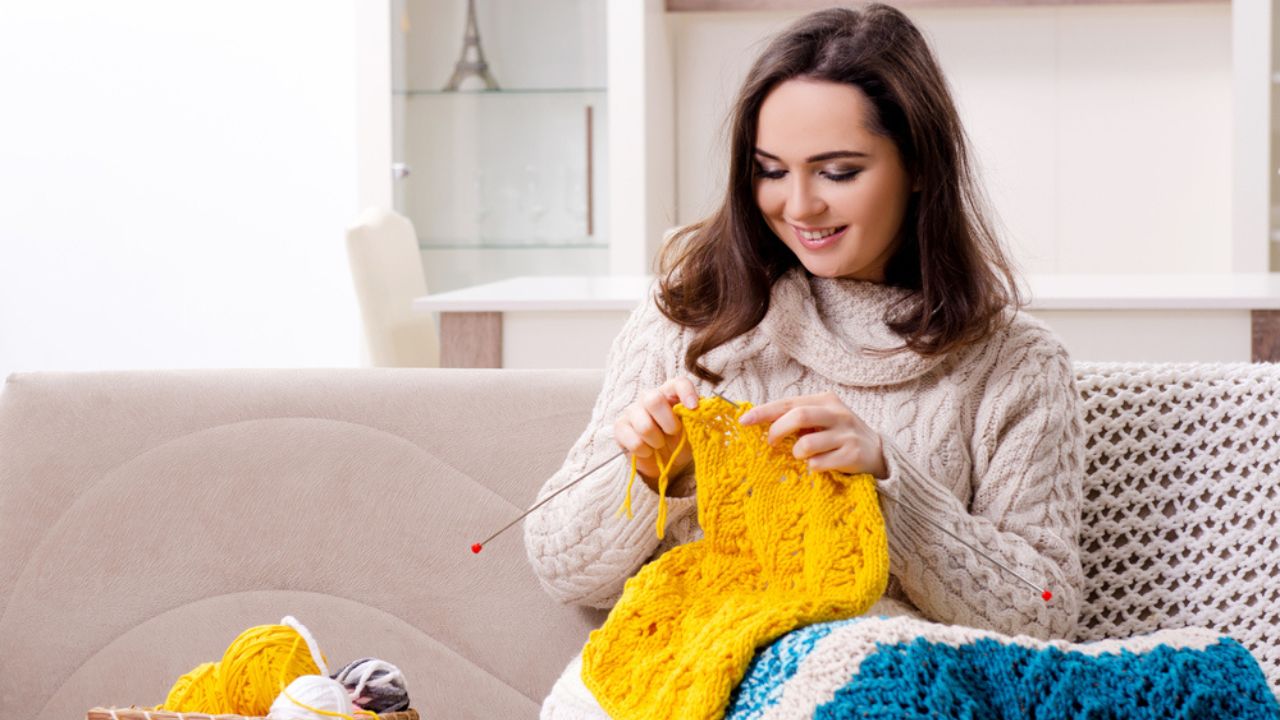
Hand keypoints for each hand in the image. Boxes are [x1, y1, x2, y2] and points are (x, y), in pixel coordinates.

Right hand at [613, 377, 699, 490]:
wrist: (665, 462)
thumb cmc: (681, 440)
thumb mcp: (694, 430)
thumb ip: (699, 419)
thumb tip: (706, 412)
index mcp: (671, 393)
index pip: (678, 383)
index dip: (686, 392)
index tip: (693, 408)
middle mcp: (650, 397)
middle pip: (653, 399)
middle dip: (668, 422)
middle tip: (673, 432)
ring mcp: (632, 411)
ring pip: (643, 425)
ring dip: (657, 441)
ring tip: (660, 445)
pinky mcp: (620, 428)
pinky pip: (633, 441)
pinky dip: (645, 451)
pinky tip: (648, 451)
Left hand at [738, 392, 887, 477]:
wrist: (877, 453)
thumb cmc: (838, 435)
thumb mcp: (821, 419)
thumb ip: (796, 417)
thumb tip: (759, 421)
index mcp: (825, 400)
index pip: (788, 403)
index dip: (764, 412)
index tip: (743, 421)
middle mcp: (837, 414)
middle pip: (798, 417)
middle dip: (778, 431)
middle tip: (771, 442)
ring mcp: (846, 434)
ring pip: (806, 444)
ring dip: (797, 453)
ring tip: (803, 455)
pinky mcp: (852, 455)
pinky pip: (818, 464)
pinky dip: (812, 467)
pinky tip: (820, 465)